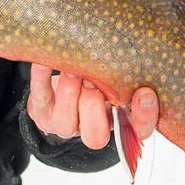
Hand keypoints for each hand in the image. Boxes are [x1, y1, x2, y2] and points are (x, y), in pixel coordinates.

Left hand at [26, 64, 158, 149]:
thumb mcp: (117, 79)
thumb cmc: (96, 82)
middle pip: (96, 133)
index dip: (143, 117)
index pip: (138, 132)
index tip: (144, 92)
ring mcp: (63, 124)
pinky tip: (45, 60)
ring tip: (73, 68)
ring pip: (66, 120)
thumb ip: (128, 74)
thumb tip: (139, 51)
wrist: (59, 92)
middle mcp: (90, 130)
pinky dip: (41, 76)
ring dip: (70, 90)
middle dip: (93, 102)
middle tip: (92, 79)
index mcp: (118, 122)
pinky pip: (40, 95)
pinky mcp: (41, 111)